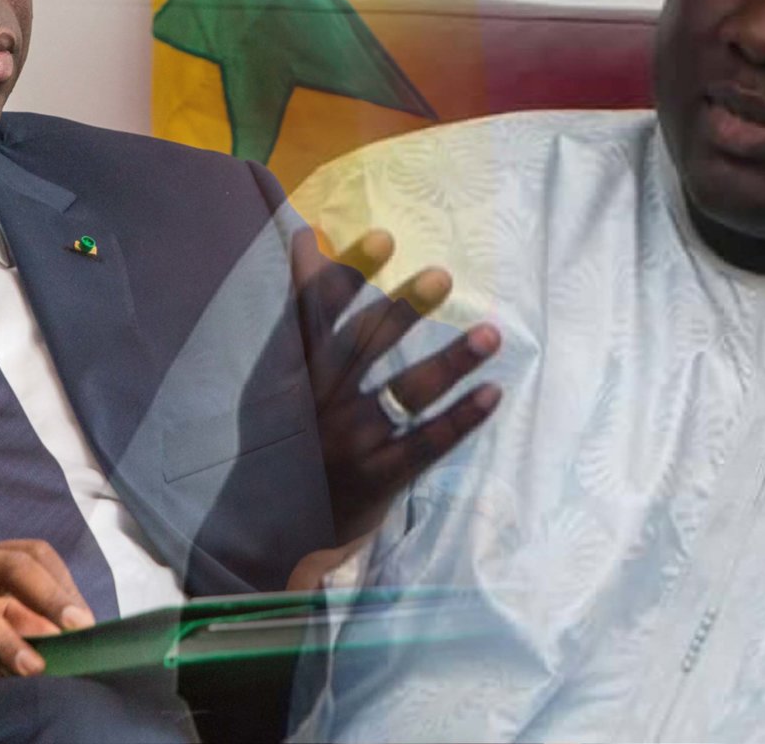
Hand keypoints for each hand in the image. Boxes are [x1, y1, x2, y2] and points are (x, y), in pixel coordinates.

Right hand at [292, 227, 500, 541]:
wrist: (272, 529)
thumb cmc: (283, 434)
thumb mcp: (276, 373)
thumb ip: (297, 308)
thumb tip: (303, 235)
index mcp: (291, 372)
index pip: (317, 314)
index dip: (348, 275)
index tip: (383, 238)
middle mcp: (317, 403)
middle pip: (364, 347)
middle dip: (403, 310)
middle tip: (442, 276)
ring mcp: (349, 442)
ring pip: (404, 394)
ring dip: (450, 361)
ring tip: (490, 334)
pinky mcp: (379, 477)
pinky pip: (426, 444)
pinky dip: (461, 419)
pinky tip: (492, 393)